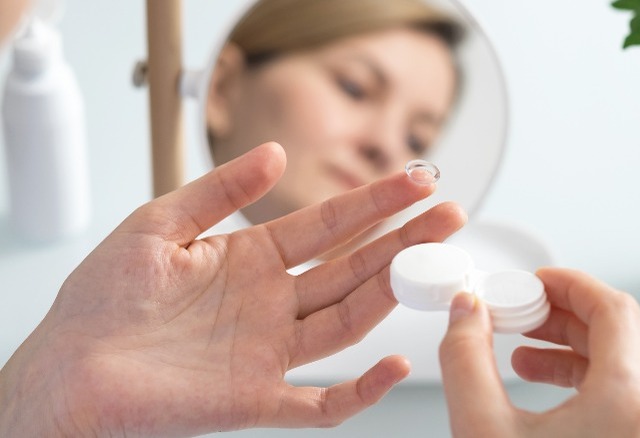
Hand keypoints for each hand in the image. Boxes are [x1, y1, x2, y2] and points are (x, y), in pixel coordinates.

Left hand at [0, 142, 466, 436]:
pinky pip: (321, 401)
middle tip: (448, 213)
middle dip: (402, 239)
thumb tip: (276, 154)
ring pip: (348, 319)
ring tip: (435, 258)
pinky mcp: (256, 399)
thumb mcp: (159, 223)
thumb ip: (220, 190)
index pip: (327, 224)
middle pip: (352, 267)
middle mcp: (271, 302)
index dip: (374, 201)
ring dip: (393, 292)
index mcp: (252, 259)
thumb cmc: (102, 298)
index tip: (416, 179)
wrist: (66, 368)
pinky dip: (360, 390)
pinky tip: (393, 364)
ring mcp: (269, 351)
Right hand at [439, 267, 639, 437]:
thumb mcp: (481, 430)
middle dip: (563, 316)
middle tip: (520, 311)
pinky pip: (623, 397)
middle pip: (618, 335)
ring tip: (520, 352)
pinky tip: (538, 386)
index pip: (613, 309)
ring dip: (571, 349)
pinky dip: (583, 381)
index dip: (570, 283)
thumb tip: (464, 311)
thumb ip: (464, 359)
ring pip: (622, 367)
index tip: (535, 279)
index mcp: (628, 402)